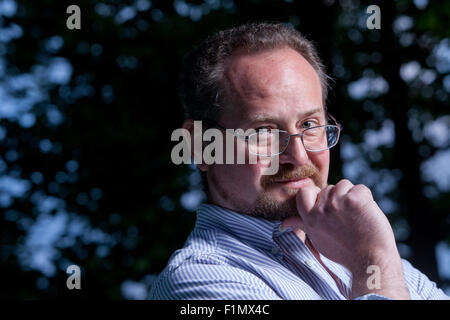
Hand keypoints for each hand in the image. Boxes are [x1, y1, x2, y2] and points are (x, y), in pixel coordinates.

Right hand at [295, 179, 409, 298]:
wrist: (370, 261)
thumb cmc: (344, 250)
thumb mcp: (317, 238)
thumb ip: (302, 225)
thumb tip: (283, 224)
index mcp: (310, 218)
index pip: (304, 192)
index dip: (316, 193)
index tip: (326, 205)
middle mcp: (321, 210)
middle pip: (330, 188)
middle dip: (340, 199)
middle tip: (347, 220)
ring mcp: (338, 203)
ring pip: (345, 185)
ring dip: (353, 197)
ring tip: (357, 217)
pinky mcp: (355, 200)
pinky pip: (361, 189)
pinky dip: (367, 199)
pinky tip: (367, 214)